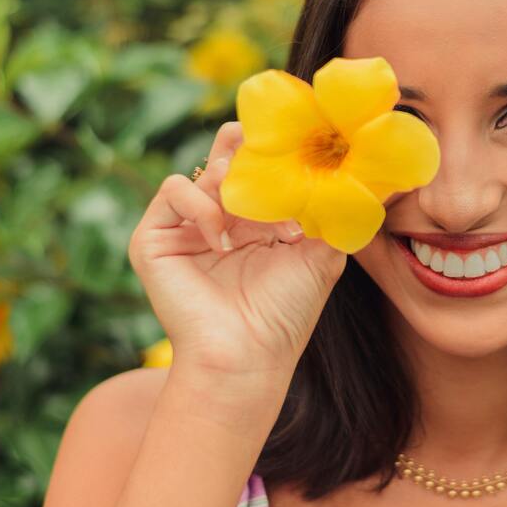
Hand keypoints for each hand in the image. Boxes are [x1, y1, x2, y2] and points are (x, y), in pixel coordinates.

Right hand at [127, 122, 346, 381]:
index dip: (277, 152)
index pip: (259, 161)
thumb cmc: (287, 312)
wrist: (249, 356)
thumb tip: (352, 171)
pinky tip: (224, 242)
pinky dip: (202, 206)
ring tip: (258, 224)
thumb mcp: (322, 253)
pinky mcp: (154, 238)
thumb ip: (330, 210)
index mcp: (256, 216)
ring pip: (203, 169)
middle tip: (274, 169)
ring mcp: (185, 226)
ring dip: (235, 187)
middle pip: (226, 150)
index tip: (303, 156)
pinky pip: (174, 190)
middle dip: (251, 151)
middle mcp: (220, 215)